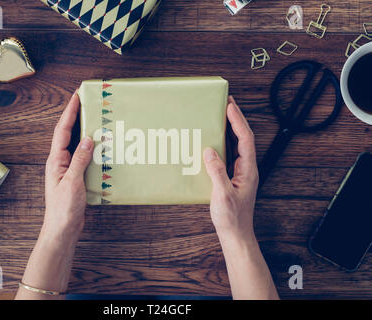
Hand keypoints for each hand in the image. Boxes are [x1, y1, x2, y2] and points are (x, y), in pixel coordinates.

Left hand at [42, 91, 93, 242]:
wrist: (62, 228)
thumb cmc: (63, 208)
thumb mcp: (73, 182)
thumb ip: (80, 160)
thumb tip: (87, 139)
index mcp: (56, 160)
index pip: (62, 131)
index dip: (70, 113)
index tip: (77, 97)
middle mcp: (60, 162)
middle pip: (68, 134)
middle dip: (76, 117)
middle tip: (87, 103)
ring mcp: (68, 169)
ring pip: (76, 145)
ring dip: (85, 132)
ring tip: (96, 120)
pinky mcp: (76, 177)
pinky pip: (84, 158)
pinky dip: (92, 150)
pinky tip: (101, 148)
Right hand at [203, 96, 258, 240]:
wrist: (236, 234)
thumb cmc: (232, 218)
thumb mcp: (222, 195)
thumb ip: (217, 172)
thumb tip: (210, 151)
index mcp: (248, 170)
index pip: (245, 139)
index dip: (238, 121)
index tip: (229, 106)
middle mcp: (247, 168)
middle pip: (244, 138)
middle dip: (236, 119)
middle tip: (227, 103)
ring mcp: (241, 173)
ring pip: (237, 145)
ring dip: (231, 129)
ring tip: (221, 116)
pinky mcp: (233, 177)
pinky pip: (230, 155)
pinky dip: (224, 143)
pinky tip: (214, 141)